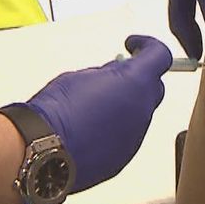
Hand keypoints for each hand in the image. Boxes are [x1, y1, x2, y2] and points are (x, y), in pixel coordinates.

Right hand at [22, 35, 170, 191]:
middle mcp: (141, 111)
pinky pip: (127, 136)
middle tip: (114, 77)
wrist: (43, 149)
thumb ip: (108, 73)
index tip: (135, 46)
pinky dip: (115, 129)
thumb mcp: (82, 76)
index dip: (148, 46)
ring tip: (94, 107)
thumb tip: (115, 72)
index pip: (160, 56)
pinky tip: (91, 128)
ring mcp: (135, 137)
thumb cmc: (57, 111)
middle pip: (153, 88)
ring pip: (139, 115)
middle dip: (138, 80)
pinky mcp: (124, 157)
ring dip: (125, 107)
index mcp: (135, 83)